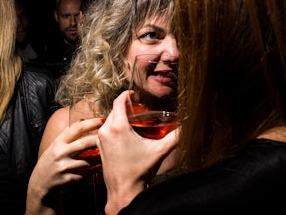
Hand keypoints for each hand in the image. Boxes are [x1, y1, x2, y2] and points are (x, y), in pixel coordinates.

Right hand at [26, 117, 103, 214]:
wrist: (40, 183)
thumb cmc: (51, 161)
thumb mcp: (55, 145)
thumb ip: (68, 134)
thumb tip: (83, 121)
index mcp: (58, 142)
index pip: (77, 128)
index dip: (91, 123)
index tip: (102, 120)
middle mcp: (60, 153)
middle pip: (85, 143)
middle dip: (99, 139)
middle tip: (110, 137)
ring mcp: (65, 167)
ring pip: (89, 160)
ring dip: (100, 156)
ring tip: (108, 152)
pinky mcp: (70, 179)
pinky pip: (88, 173)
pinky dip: (96, 169)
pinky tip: (100, 166)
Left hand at [97, 91, 179, 214]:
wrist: (124, 191)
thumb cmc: (139, 171)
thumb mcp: (159, 151)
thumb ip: (174, 137)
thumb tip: (186, 127)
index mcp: (118, 127)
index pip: (118, 102)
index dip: (126, 95)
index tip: (133, 94)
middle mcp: (106, 131)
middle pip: (114, 110)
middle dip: (124, 107)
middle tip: (137, 109)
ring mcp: (101, 140)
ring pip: (108, 120)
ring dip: (118, 117)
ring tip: (132, 121)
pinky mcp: (99, 148)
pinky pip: (105, 130)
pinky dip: (114, 127)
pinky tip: (125, 134)